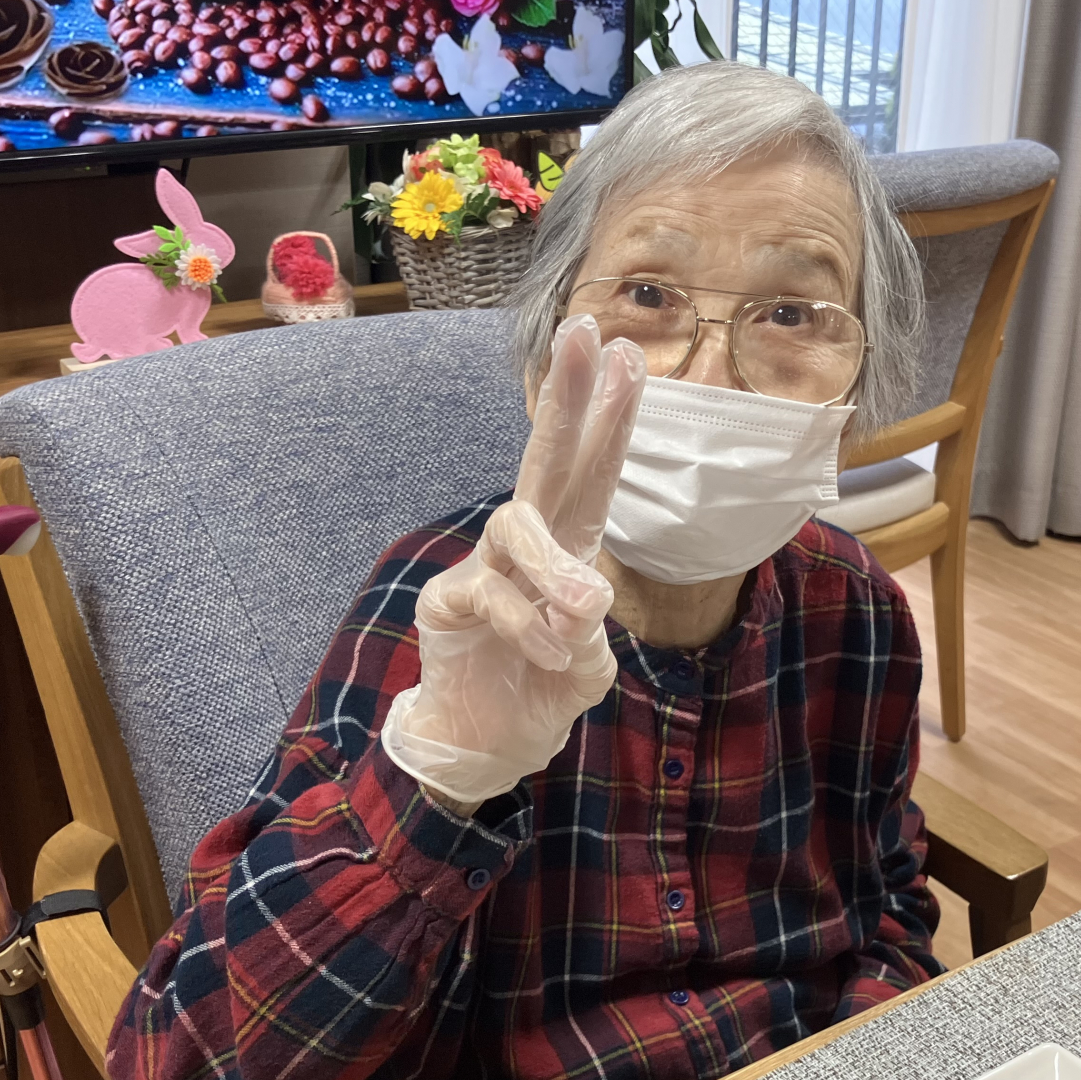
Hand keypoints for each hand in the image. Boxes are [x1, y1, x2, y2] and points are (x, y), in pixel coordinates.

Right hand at [381, 317, 645, 810]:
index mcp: (569, 547)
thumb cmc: (539, 691)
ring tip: (586, 605)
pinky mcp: (447, 601)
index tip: (633, 356)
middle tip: (583, 331)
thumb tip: (583, 598)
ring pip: (518, 525)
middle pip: (546, 458)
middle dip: (567, 397)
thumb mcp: (588, 666)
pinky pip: (491, 593)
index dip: (612, 418)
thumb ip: (589, 631)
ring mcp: (483, 566)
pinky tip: (554, 653)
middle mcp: (526, 545)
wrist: (483, 748)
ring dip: (555, 563)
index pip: (593, 473)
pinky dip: (529, 624)